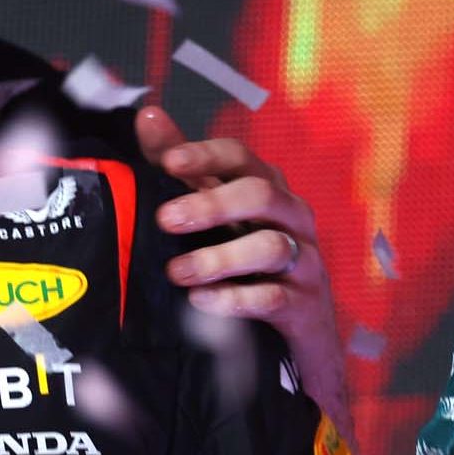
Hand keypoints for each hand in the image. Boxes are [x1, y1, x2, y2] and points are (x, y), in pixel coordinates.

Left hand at [137, 106, 353, 441]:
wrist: (299, 338)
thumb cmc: (249, 264)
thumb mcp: (216, 215)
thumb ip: (184, 169)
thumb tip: (148, 116)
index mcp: (266, 189)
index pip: (241, 156)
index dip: (206, 154)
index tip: (166, 162)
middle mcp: (291, 218)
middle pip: (260, 195)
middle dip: (211, 204)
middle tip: (165, 220)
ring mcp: (304, 262)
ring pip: (271, 245)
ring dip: (219, 257)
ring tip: (177, 272)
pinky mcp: (305, 306)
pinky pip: (275, 297)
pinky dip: (236, 299)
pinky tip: (201, 302)